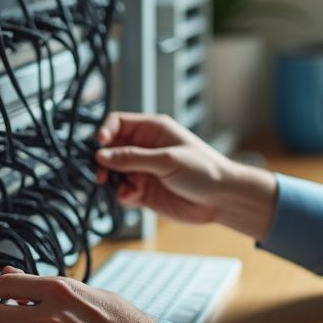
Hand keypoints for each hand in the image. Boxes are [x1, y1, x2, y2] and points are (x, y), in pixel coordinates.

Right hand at [94, 113, 277, 238]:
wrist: (222, 199)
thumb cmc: (204, 170)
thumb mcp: (167, 160)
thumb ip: (133, 158)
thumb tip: (102, 155)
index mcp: (153, 130)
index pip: (118, 123)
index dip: (105, 132)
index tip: (100, 145)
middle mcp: (146, 148)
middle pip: (111, 149)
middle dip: (103, 160)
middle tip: (101, 173)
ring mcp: (144, 170)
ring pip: (114, 172)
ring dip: (111, 180)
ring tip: (120, 187)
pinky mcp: (145, 192)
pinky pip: (123, 191)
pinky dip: (122, 194)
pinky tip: (132, 197)